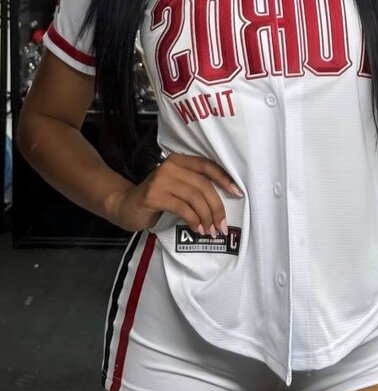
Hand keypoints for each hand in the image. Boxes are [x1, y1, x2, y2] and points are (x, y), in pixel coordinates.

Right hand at [111, 152, 242, 236]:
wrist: (126, 206)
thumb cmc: (157, 198)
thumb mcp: (177, 187)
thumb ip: (195, 186)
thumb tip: (225, 199)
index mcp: (179, 160)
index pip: (207, 165)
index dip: (224, 178)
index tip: (238, 193)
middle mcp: (170, 166)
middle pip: (203, 185)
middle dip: (216, 207)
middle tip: (222, 225)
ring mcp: (160, 180)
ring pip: (194, 198)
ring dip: (206, 217)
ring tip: (210, 231)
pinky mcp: (153, 195)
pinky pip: (182, 208)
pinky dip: (193, 220)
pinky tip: (197, 229)